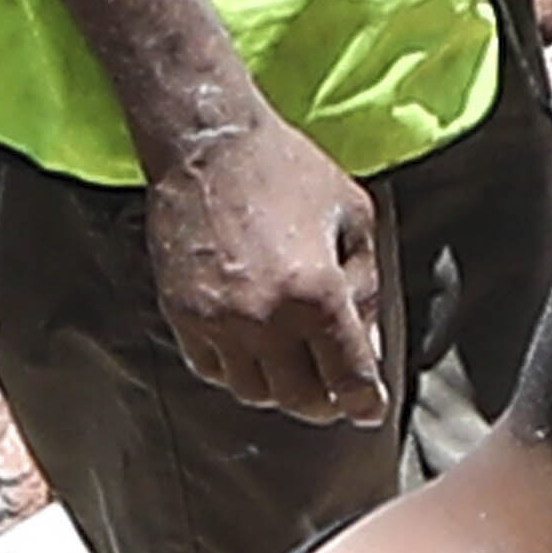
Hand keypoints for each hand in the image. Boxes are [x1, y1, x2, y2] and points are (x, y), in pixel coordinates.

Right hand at [146, 110, 393, 425]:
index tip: (369, 409)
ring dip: (279, 388)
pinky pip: (212, 370)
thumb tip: (368, 346)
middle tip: (335, 393)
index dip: (365, 403)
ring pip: (253, 392)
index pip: (349, 379)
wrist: (207, 143)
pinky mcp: (182, 315)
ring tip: (293, 366)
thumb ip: (367, 288)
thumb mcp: (353, 217)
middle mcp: (265, 318)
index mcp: (316, 295)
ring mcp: (217, 321)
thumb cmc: (287, 170)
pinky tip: (252, 347)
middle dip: (325, 403)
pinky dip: (237, 370)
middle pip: (300, 400)